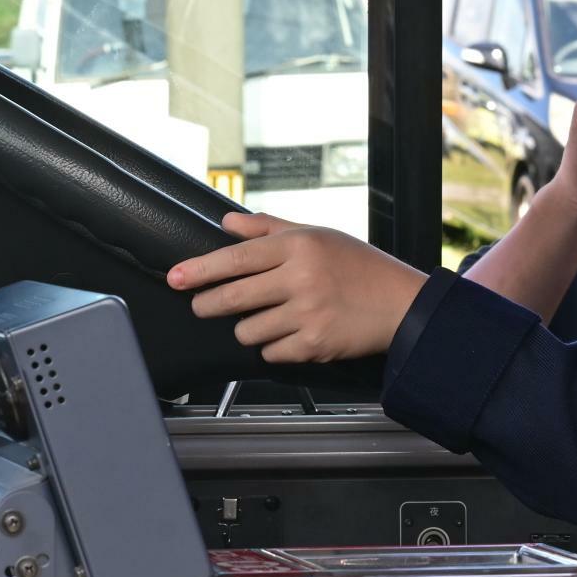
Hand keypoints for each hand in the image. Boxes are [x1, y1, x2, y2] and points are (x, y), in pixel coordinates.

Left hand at [167, 212, 427, 362]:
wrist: (401, 303)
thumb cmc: (360, 266)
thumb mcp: (318, 234)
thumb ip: (268, 228)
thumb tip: (226, 223)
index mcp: (299, 246)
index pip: (236, 258)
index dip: (200, 269)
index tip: (175, 277)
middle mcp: (301, 278)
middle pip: (234, 298)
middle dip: (207, 305)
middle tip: (202, 305)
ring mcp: (308, 314)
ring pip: (248, 330)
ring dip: (247, 329)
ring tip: (266, 319)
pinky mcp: (315, 345)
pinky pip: (271, 353)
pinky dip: (273, 347)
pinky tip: (290, 335)